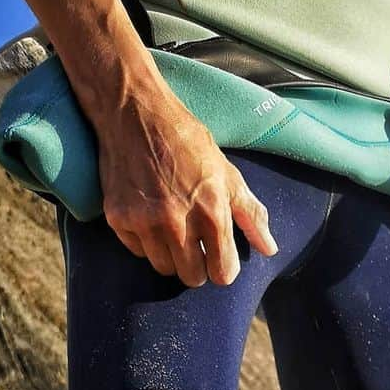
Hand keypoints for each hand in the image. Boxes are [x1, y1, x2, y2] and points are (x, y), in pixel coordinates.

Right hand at [95, 96, 278, 286]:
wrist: (134, 112)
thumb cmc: (187, 142)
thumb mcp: (227, 174)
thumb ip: (251, 216)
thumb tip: (269, 249)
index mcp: (211, 213)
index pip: (222, 273)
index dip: (223, 268)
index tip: (218, 258)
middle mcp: (178, 223)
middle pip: (192, 277)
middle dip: (197, 266)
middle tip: (194, 244)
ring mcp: (145, 222)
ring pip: (164, 268)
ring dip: (171, 255)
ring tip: (171, 228)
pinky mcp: (119, 218)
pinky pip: (138, 252)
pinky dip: (145, 241)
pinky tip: (149, 216)